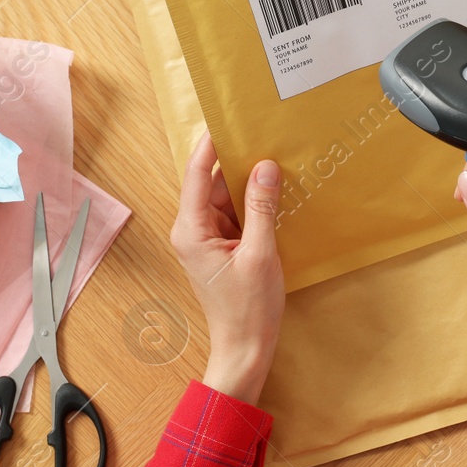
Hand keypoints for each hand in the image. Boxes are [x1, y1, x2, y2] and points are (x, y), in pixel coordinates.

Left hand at [170, 133, 284, 404]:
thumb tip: (266, 167)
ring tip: (275, 157)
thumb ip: (262, 207)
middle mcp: (192, 230)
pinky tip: (274, 190)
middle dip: (237, 160)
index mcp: (191, 229)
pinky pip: (235, 213)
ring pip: (226, 197)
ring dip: (248, 182)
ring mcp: (206, 238)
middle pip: (212, 182)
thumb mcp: (260, 253)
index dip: (212, 144)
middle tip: (265, 134)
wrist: (245, 349)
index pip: (198, 174)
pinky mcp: (222, 246)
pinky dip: (252, 202)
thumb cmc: (248, 308)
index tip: (230, 118)